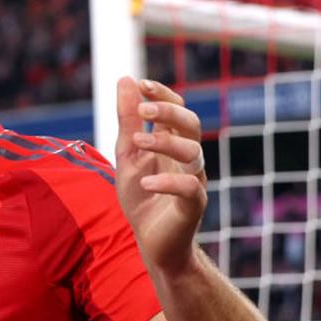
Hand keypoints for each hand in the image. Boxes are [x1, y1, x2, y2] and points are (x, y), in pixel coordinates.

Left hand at [114, 77, 206, 275]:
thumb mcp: (128, 153)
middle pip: (192, 124)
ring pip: (194, 152)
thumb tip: (126, 78)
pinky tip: (147, 181)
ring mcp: (193, 181)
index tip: (142, 84)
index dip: (164, 94)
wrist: (150, 241)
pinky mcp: (193, 206)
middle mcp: (188, 159)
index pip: (178, 109)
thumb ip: (128, 120)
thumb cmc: (142, 195)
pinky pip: (191, 188)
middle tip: (143, 108)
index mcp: (173, 143)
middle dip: (170, 111)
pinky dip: (168, 182)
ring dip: (166, 142)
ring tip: (139, 142)